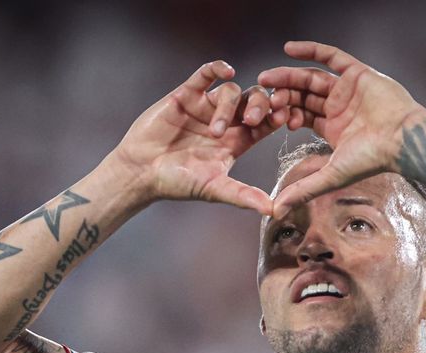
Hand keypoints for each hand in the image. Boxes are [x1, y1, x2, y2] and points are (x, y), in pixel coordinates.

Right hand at [111, 61, 285, 214]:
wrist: (141, 172)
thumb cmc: (178, 183)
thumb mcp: (215, 189)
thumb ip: (243, 195)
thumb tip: (274, 210)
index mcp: (238, 141)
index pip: (267, 122)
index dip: (278, 116)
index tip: (283, 118)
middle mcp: (226, 121)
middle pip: (255, 100)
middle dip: (260, 105)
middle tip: (252, 119)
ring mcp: (206, 106)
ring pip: (232, 91)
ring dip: (227, 107)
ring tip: (214, 131)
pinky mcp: (187, 94)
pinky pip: (206, 74)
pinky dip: (218, 68)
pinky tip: (226, 71)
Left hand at [259, 41, 425, 218]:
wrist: (402, 140)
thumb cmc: (372, 160)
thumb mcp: (330, 175)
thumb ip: (303, 189)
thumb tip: (275, 212)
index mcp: (333, 127)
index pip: (301, 115)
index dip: (283, 115)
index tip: (267, 119)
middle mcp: (339, 106)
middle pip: (303, 95)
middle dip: (282, 96)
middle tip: (260, 98)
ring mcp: (349, 88)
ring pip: (312, 76)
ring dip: (288, 75)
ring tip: (266, 78)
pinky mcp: (359, 72)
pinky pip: (332, 56)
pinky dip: (311, 50)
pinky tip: (288, 49)